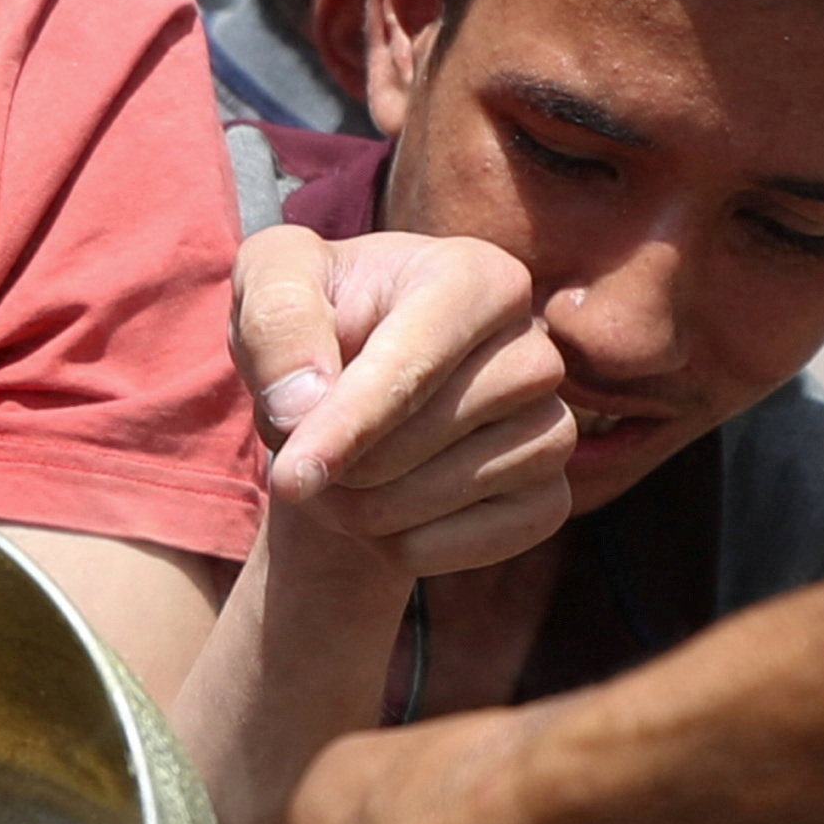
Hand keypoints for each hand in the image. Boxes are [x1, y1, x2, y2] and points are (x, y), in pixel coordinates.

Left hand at [234, 223, 577, 581]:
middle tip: (299, 457)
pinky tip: (382, 514)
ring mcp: (554, 427)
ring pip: (449, 493)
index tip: (290, 478)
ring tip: (336, 479)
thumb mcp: (269, 283)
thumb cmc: (313, 327)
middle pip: (431, 433)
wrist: (348, 412)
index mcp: (476, 278)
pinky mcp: (552, 498)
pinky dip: (405, 546)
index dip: (348, 424)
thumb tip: (301, 404)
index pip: (416, 362)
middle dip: (346, 465)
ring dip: (364, 509)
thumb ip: (276, 318)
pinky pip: (475, 544)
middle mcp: (533, 349)